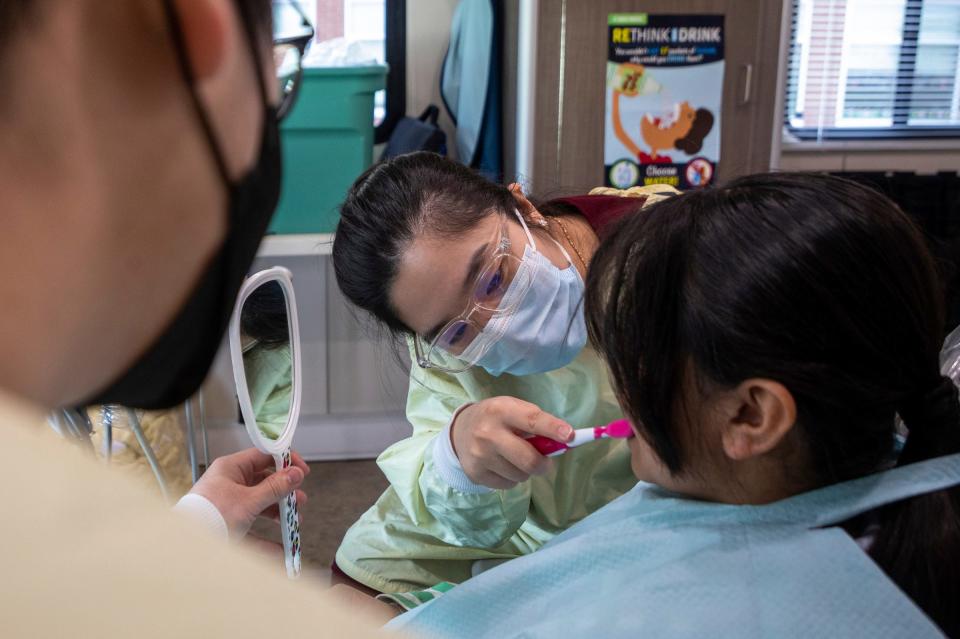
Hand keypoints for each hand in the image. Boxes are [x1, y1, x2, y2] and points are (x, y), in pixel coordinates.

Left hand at [189, 448, 308, 538]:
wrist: (185, 548)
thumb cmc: (210, 518)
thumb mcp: (248, 501)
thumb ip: (275, 487)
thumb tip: (296, 474)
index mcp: (231, 468)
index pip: (264, 455)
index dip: (285, 461)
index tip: (302, 472)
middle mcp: (230, 482)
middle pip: (265, 480)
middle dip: (285, 491)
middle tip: (299, 499)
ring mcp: (230, 502)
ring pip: (261, 501)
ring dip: (279, 510)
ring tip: (294, 520)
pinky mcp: (229, 522)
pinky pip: (253, 525)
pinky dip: (267, 535)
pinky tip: (280, 546)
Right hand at [450, 397, 573, 488]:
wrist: (460, 431)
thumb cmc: (496, 418)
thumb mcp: (513, 410)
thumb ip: (536, 422)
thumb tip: (564, 442)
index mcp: (501, 410)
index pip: (532, 420)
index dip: (553, 428)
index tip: (570, 436)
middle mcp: (488, 433)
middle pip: (528, 459)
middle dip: (544, 464)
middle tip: (546, 463)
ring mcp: (480, 456)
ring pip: (521, 475)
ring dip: (526, 470)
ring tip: (516, 458)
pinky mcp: (476, 474)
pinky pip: (509, 484)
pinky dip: (513, 477)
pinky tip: (503, 465)